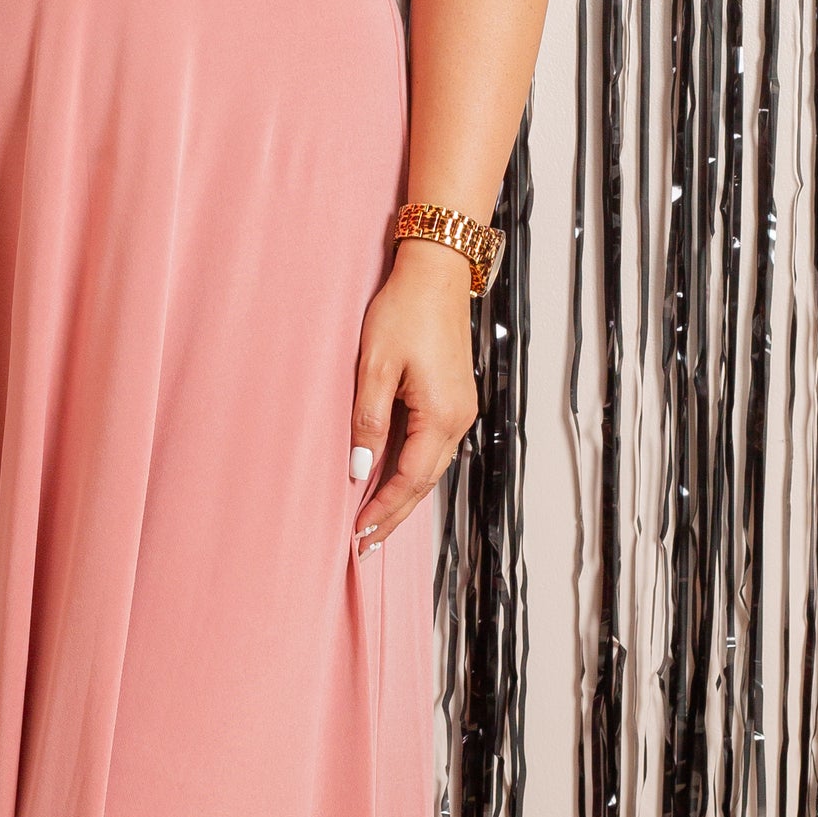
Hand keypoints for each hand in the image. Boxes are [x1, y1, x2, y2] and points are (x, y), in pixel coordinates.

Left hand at [349, 241, 480, 547]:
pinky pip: (433, 448)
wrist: (436, 271)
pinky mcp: (454, 398)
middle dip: (394, 516)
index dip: (382, 510)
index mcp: (441, 415)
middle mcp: (458, 418)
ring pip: (431, 467)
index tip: (357, 534)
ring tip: (374, 523)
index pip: (409, 479)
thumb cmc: (404, 310)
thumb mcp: (375, 367)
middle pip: (424, 482)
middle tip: (364, 545)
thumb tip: (360, 468)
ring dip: (403, 496)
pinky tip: (393, 480)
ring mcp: (460, 409)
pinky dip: (412, 471)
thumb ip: (368, 420)